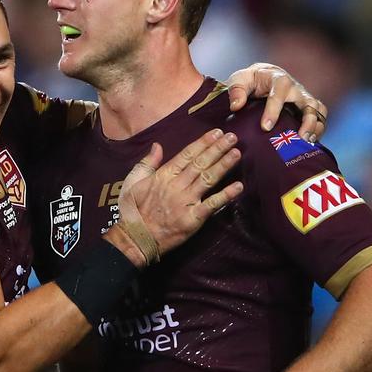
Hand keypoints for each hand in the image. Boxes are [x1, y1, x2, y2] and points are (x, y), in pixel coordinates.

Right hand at [106, 129, 242, 266]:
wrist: (135, 238)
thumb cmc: (132, 210)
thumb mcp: (132, 181)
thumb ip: (146, 163)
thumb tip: (157, 145)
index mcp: (163, 175)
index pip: (187, 154)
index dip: (203, 143)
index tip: (216, 133)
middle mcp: (177, 185)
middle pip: (201, 163)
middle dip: (217, 149)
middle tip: (232, 137)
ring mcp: (186, 201)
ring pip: (208, 179)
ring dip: (224, 165)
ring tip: (236, 153)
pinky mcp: (193, 218)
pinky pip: (212, 204)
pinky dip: (226, 195)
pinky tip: (239, 186)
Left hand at [225, 62, 327, 141]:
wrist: (263, 77)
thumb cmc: (251, 80)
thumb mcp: (240, 80)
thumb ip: (236, 90)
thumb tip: (236, 106)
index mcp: (279, 80)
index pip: (279, 94)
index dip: (273, 111)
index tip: (265, 127)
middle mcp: (296, 89)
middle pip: (309, 103)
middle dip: (307, 122)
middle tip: (298, 139)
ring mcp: (304, 98)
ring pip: (319, 111)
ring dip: (316, 127)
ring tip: (306, 143)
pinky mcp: (307, 107)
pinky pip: (320, 118)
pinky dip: (318, 130)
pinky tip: (308, 144)